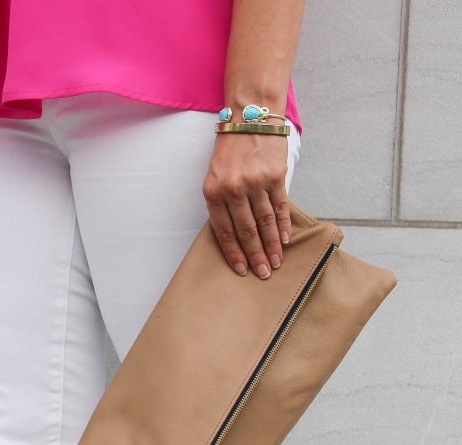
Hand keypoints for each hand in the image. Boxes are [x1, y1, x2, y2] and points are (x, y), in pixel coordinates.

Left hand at [202, 133, 290, 278]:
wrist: (249, 116)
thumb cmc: (230, 150)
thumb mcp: (216, 176)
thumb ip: (222, 203)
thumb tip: (236, 236)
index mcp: (213, 192)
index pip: (224, 231)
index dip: (234, 254)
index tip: (242, 271)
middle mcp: (233, 188)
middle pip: (246, 231)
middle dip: (256, 255)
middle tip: (264, 274)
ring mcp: (255, 182)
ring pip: (265, 222)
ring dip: (272, 245)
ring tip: (276, 262)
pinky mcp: (275, 175)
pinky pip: (280, 206)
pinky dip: (283, 225)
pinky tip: (285, 240)